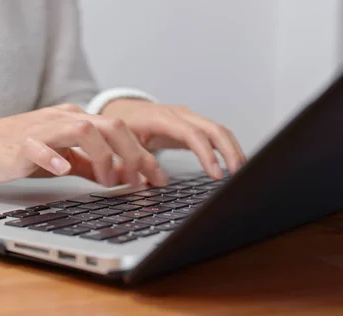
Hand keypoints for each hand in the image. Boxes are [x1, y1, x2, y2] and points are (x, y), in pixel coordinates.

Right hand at [0, 104, 168, 187]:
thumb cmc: (23, 151)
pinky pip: (40, 146)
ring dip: (102, 156)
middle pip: (109, 126)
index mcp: (77, 120)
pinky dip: (55, 158)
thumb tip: (120, 176)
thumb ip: (90, 164)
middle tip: (140, 181)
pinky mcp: (22, 143)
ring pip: (82, 130)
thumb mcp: (64, 157)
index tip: (157, 178)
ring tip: (109, 180)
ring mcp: (43, 129)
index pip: (119, 131)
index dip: (142, 155)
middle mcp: (64, 118)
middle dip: (132, 154)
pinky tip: (64, 170)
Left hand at [101, 99, 245, 177]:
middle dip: (229, 151)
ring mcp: (188, 118)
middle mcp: (179, 114)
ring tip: (241, 172)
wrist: (121, 110)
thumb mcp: (123, 143)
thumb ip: (136, 161)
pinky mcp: (193, 124)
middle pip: (213, 129)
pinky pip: (215, 133)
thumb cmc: (122, 127)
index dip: (206, 154)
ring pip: (219, 130)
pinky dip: (227, 147)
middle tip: (238, 174)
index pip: (191, 134)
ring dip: (233, 150)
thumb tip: (151, 183)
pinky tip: (234, 163)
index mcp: (161, 118)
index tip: (217, 174)